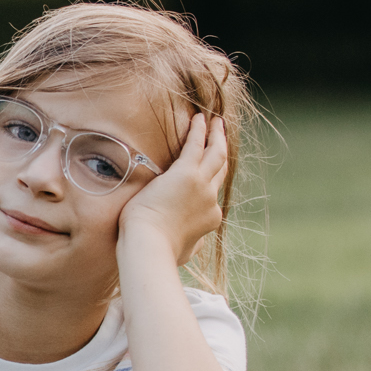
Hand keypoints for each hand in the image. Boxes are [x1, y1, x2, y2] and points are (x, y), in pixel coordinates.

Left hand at [119, 111, 227, 265]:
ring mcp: (202, 186)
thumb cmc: (159, 252)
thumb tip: (196, 242)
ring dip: (216, 136)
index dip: (213, 179)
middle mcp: (211, 200)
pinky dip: (199, 131)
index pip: (214, 194)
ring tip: (216, 121)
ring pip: (216, 154)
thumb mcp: (184, 251)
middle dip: (221, 150)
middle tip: (221, 134)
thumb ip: (192, 242)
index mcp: (209, 218)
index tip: (209, 169)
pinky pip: (196, 145)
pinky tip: (199, 118)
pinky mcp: (186, 174)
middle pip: (221, 169)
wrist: (150, 246)